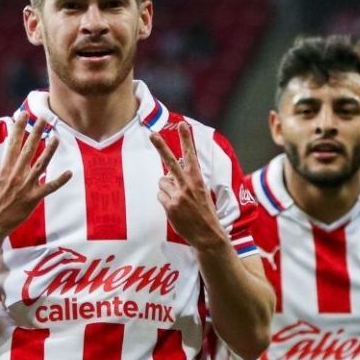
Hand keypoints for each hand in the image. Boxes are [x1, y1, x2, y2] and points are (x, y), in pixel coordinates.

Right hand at [0, 112, 71, 237]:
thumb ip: (6, 165)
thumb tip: (11, 151)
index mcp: (5, 168)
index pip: (12, 144)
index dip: (18, 128)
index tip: (23, 114)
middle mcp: (15, 174)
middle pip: (27, 149)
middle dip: (35, 132)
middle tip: (44, 118)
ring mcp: (25, 186)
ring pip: (40, 165)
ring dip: (49, 151)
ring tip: (56, 138)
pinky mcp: (32, 198)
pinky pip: (49, 187)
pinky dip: (59, 180)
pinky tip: (69, 172)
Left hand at [150, 123, 223, 248]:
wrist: (208, 235)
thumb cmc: (204, 213)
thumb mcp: (201, 193)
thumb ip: (185, 181)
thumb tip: (167, 174)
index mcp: (198, 180)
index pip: (191, 156)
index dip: (186, 140)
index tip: (182, 125)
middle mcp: (187, 185)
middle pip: (170, 162)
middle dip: (161, 147)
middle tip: (152, 134)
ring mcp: (178, 196)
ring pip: (162, 183)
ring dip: (166, 189)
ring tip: (178, 200)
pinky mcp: (170, 206)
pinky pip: (160, 196)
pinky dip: (165, 201)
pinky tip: (175, 209)